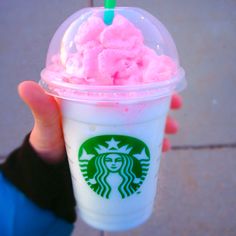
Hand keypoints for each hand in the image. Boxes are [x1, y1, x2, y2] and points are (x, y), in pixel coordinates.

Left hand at [18, 81, 181, 161]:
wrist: (52, 170)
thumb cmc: (48, 144)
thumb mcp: (47, 126)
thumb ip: (42, 109)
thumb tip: (24, 85)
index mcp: (92, 96)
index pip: (120, 80)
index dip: (141, 78)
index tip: (161, 82)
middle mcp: (105, 106)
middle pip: (138, 98)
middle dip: (159, 101)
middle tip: (175, 108)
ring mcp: (113, 124)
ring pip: (142, 117)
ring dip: (160, 122)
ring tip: (171, 132)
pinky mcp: (117, 140)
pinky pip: (139, 136)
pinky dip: (152, 140)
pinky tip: (162, 148)